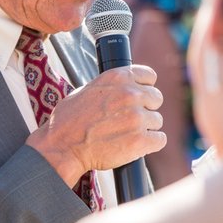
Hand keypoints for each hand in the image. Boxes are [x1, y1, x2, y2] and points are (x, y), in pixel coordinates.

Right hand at [26, 65, 165, 185]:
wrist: (62, 146)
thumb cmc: (69, 120)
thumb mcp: (88, 89)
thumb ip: (112, 87)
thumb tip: (125, 88)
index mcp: (118, 77)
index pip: (149, 76)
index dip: (145, 87)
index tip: (140, 97)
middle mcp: (130, 94)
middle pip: (156, 98)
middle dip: (146, 109)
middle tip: (130, 120)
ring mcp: (136, 117)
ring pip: (157, 121)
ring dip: (146, 128)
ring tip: (126, 135)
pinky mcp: (140, 141)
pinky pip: (160, 140)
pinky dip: (151, 144)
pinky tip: (137, 146)